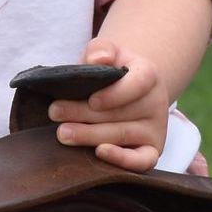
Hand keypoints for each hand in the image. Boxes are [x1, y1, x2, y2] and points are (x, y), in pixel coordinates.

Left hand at [46, 40, 171, 170]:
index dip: (115, 94)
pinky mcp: (152, 150)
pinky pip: (143, 161)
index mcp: (148, 75)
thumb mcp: (104, 53)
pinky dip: (123, 160)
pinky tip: (100, 153)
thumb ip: (100, 49)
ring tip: (63, 133)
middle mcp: (156, 102)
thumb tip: (98, 59)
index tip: (91, 99)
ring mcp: (155, 128)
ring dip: (90, 135)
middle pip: (121, 113)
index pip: (139, 83)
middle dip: (84, 114)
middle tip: (55, 113)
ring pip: (123, 135)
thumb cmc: (109, 71)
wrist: (124, 91)